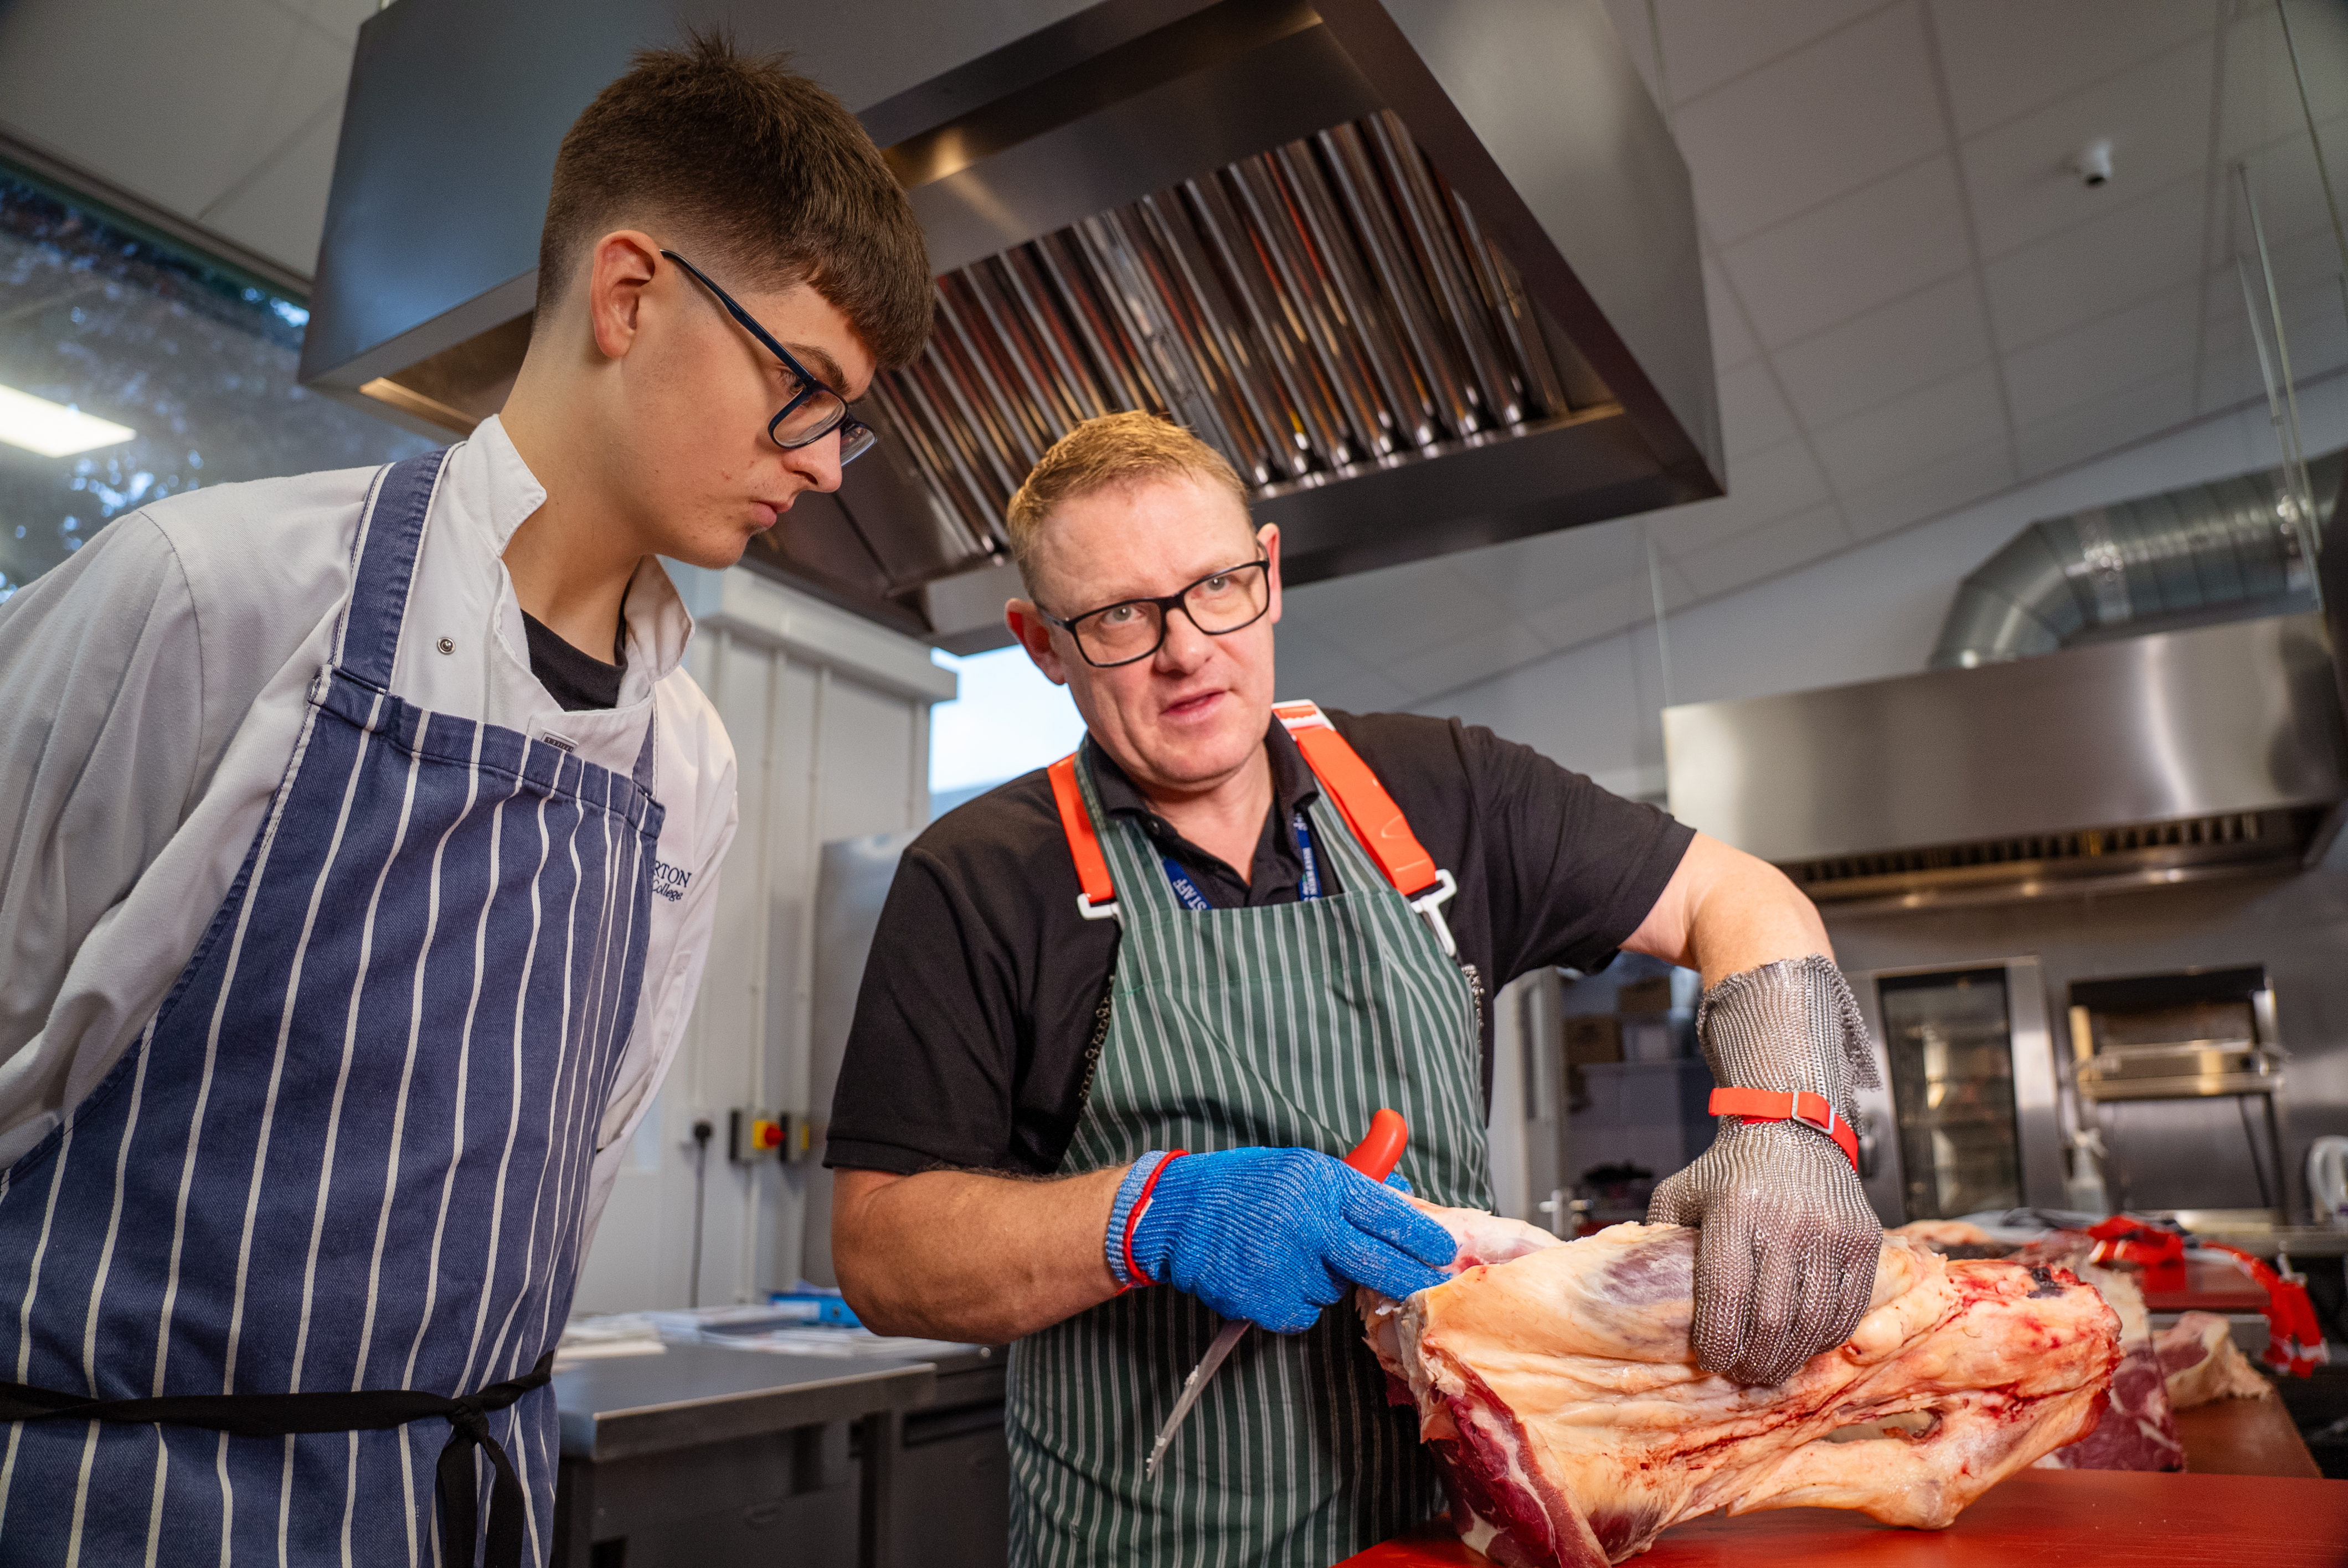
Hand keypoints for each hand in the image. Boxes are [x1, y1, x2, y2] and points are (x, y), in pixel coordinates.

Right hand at [1129, 1148, 1455, 1332]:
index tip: (1443, 1252)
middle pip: (1377, 1264)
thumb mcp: (1299, 1167)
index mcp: (1320, 1184)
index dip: (1421, 1237)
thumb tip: (1402, 1196)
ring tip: (1289, 1257)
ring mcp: (1286, 1266)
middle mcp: (1308, 1224)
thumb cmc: (1241, 1185)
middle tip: (1422, 1285)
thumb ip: (1351, 1183)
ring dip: (1324, 1281)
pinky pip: (1302, 1314)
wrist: (1175, 1214)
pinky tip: (1271, 1278)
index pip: (1387, 1215)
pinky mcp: (1264, 1301)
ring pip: (1334, 1291)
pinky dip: (1293, 1303)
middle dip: (1407, 1278)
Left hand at [1648, 1118, 1880, 1384]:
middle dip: (1754, 1359)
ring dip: (1790, 1357)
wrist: (1790, 1128)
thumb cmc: (1727, 1169)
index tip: (1710, 1362)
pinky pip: (1849, 1307)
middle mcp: (1787, 1220)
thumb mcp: (1679, 1192)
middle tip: (1742, 1376)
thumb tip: (1639, 1297)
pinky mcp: (1864, 1238)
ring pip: (1813, 1320)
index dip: (1718, 1339)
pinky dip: (1826, 1336)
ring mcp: (1831, 1231)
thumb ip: (1660, 1240)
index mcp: (1734, 1208)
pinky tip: (1804, 1344)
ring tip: (1771, 1369)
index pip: (1725, 1293)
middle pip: (1772, 1317)